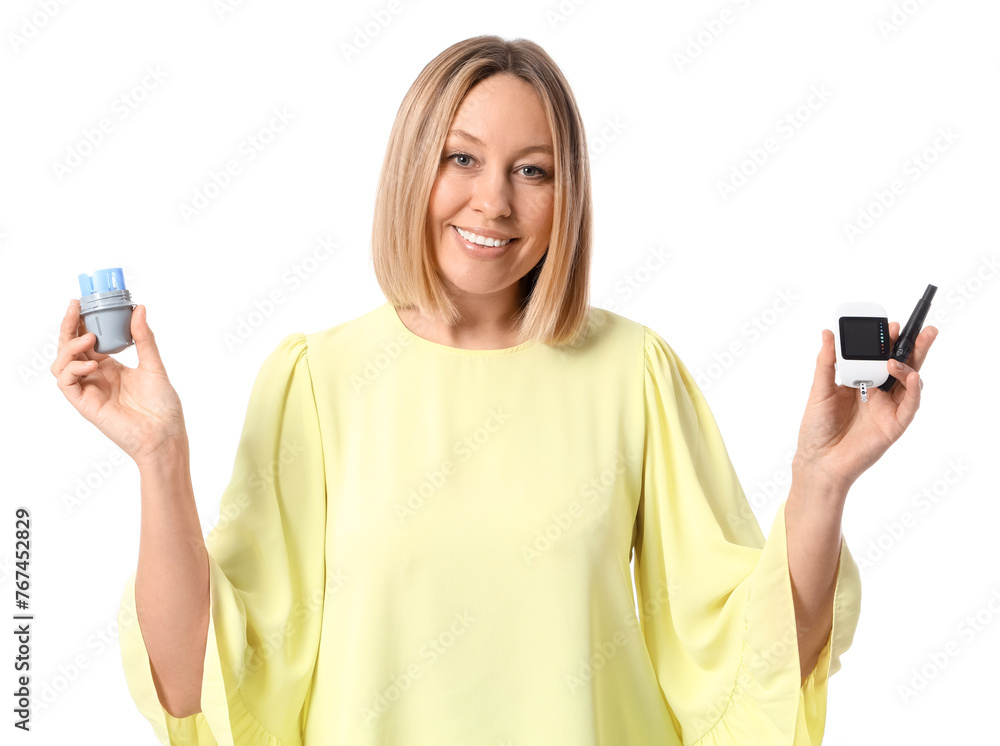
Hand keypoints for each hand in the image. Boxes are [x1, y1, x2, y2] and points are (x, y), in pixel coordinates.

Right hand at [51, 299, 187, 466]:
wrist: (166, 435)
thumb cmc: (163, 406)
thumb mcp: (154, 365)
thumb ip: (144, 339)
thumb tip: (139, 308)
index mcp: (111, 366)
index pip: (87, 339)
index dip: (81, 321)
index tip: (82, 302)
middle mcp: (96, 376)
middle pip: (70, 348)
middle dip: (68, 326)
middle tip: (76, 308)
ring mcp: (89, 390)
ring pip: (61, 364)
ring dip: (69, 347)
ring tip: (90, 339)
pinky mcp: (85, 405)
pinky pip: (66, 383)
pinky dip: (73, 369)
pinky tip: (92, 364)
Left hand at [793, 321, 937, 492]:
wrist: (818, 459)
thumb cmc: (817, 427)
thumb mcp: (820, 389)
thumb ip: (827, 362)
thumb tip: (828, 333)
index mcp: (861, 381)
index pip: (880, 356)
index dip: (888, 341)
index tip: (891, 325)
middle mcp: (879, 392)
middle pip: (902, 365)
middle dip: (914, 347)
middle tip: (923, 329)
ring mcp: (889, 408)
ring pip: (910, 382)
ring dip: (910, 366)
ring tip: (895, 359)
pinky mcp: (895, 425)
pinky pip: (911, 405)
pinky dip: (915, 390)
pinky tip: (913, 377)